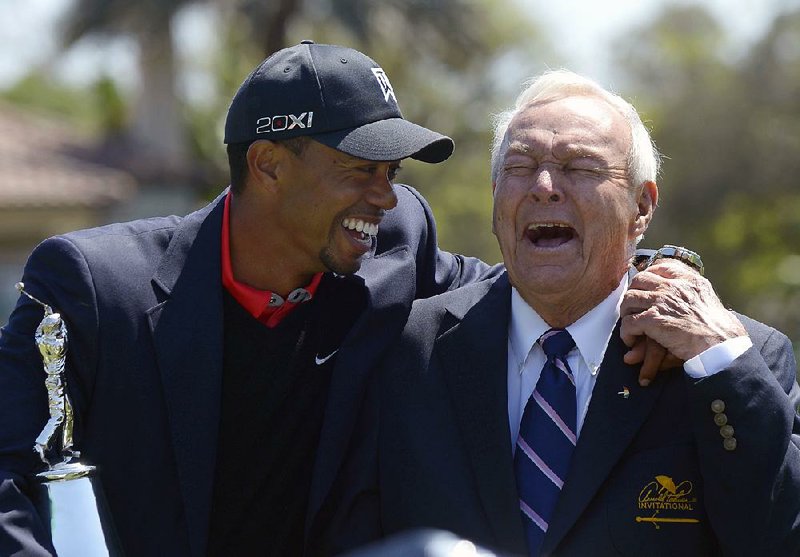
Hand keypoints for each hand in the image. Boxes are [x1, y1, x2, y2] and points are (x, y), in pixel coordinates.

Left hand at [620, 259, 747, 383]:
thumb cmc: (720, 329)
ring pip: (629, 299)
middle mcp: (674, 287)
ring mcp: (662, 301)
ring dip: (626, 313)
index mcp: (689, 280)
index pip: (661, 268)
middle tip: (632, 307)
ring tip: (630, 324)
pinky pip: (629, 322)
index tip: (644, 286)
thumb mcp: (709, 300)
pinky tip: (631, 340)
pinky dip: (626, 332)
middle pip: (639, 280)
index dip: (648, 276)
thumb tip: (685, 294)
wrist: (721, 346)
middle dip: (633, 293)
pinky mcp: (653, 319)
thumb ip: (694, 292)